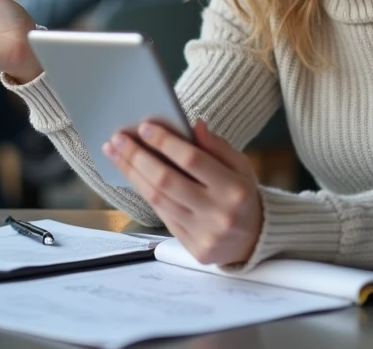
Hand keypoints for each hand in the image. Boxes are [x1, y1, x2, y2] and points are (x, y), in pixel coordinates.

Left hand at [105, 120, 262, 266]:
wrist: (256, 240)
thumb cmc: (243, 195)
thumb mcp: (240, 165)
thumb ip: (217, 146)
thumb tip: (193, 124)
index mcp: (235, 188)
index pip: (192, 160)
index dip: (165, 142)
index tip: (144, 127)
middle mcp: (218, 213)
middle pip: (166, 181)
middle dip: (138, 157)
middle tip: (118, 139)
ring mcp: (204, 234)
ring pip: (158, 200)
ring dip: (133, 174)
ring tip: (116, 154)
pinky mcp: (193, 248)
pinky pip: (162, 216)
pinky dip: (145, 193)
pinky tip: (133, 176)